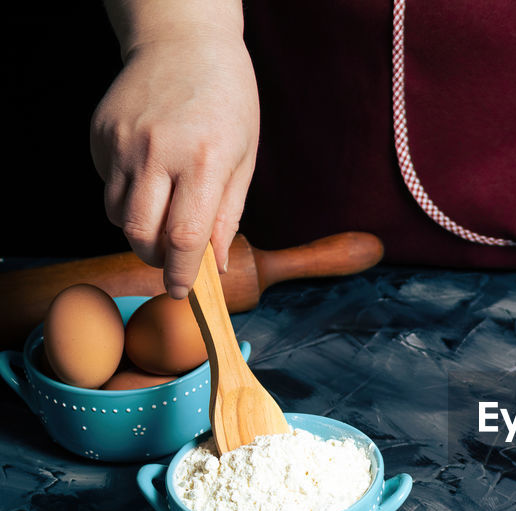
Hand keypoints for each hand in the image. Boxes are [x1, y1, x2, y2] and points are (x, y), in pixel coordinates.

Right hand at [91, 34, 258, 297]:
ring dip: (138, 228)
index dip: (181, 273)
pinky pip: (107, 184)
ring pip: (117, 214)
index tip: (181, 292)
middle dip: (154, 256)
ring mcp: (122, 142)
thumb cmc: (227, 100)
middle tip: (170, 258)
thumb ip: (228, 214)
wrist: (183, 42)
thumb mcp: (244, 157)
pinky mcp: (100, 134)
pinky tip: (150, 173)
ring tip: (164, 209)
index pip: (184, 236)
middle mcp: (157, 152)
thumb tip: (217, 264)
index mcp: (203, 161)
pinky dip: (126, 194)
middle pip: (140, 232)